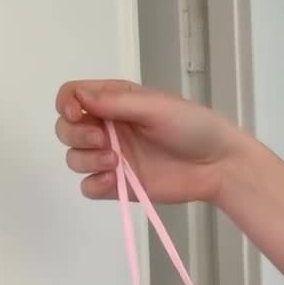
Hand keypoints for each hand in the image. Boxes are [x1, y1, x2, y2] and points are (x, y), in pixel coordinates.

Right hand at [54, 79, 245, 205]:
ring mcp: (112, 158)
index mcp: (114, 101)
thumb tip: (80, 97)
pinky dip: (94, 184)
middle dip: (76, 135)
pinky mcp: (120, 186)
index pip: (72, 96)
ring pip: (75, 158)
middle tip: (104, 141)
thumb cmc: (192, 127)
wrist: (217, 165)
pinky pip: (89, 188)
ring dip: (86, 160)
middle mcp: (108, 127)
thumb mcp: (156, 107)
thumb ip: (117, 102)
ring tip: (116, 162)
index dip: (66, 104)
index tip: (76, 113)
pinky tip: (114, 182)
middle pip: (66, 129)